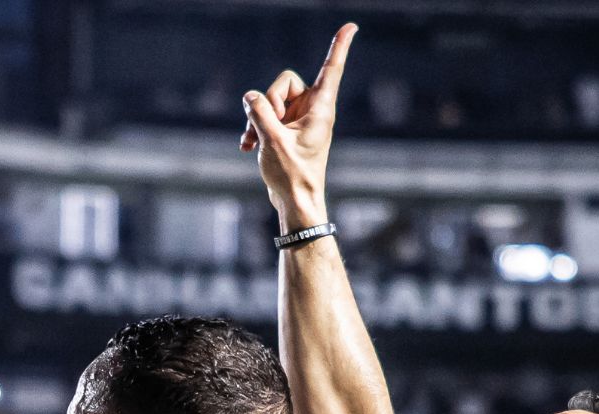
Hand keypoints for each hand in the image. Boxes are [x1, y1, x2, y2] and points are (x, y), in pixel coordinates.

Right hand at [240, 23, 355, 229]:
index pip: (331, 70)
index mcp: (320, 109)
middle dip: (268, 102)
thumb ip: (260, 113)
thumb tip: (250, 96)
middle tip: (265, 128)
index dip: (339, 47)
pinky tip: (248, 146)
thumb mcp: (272, 141)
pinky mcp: (287, 128)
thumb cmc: (292, 175)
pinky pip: (267, 115)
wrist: (294, 202)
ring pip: (271, 100)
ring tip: (252, 143)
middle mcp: (312, 109)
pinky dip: (256, 128)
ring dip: (256, 119)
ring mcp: (299, 118)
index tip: (350, 26)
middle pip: (283, 83)